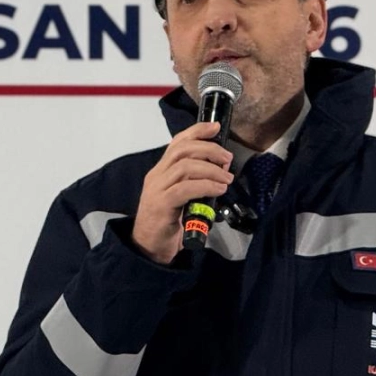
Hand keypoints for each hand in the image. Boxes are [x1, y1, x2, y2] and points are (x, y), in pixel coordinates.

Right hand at [130, 121, 233, 263]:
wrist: (148, 248)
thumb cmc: (167, 223)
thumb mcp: (181, 197)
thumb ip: (193, 182)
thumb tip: (221, 172)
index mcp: (160, 171)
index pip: (177, 142)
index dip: (197, 131)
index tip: (215, 127)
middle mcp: (156, 176)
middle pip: (182, 150)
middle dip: (209, 150)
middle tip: (227, 160)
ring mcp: (157, 190)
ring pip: (184, 167)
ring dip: (211, 170)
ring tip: (227, 179)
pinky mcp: (161, 205)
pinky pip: (185, 188)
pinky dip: (206, 186)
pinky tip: (218, 191)